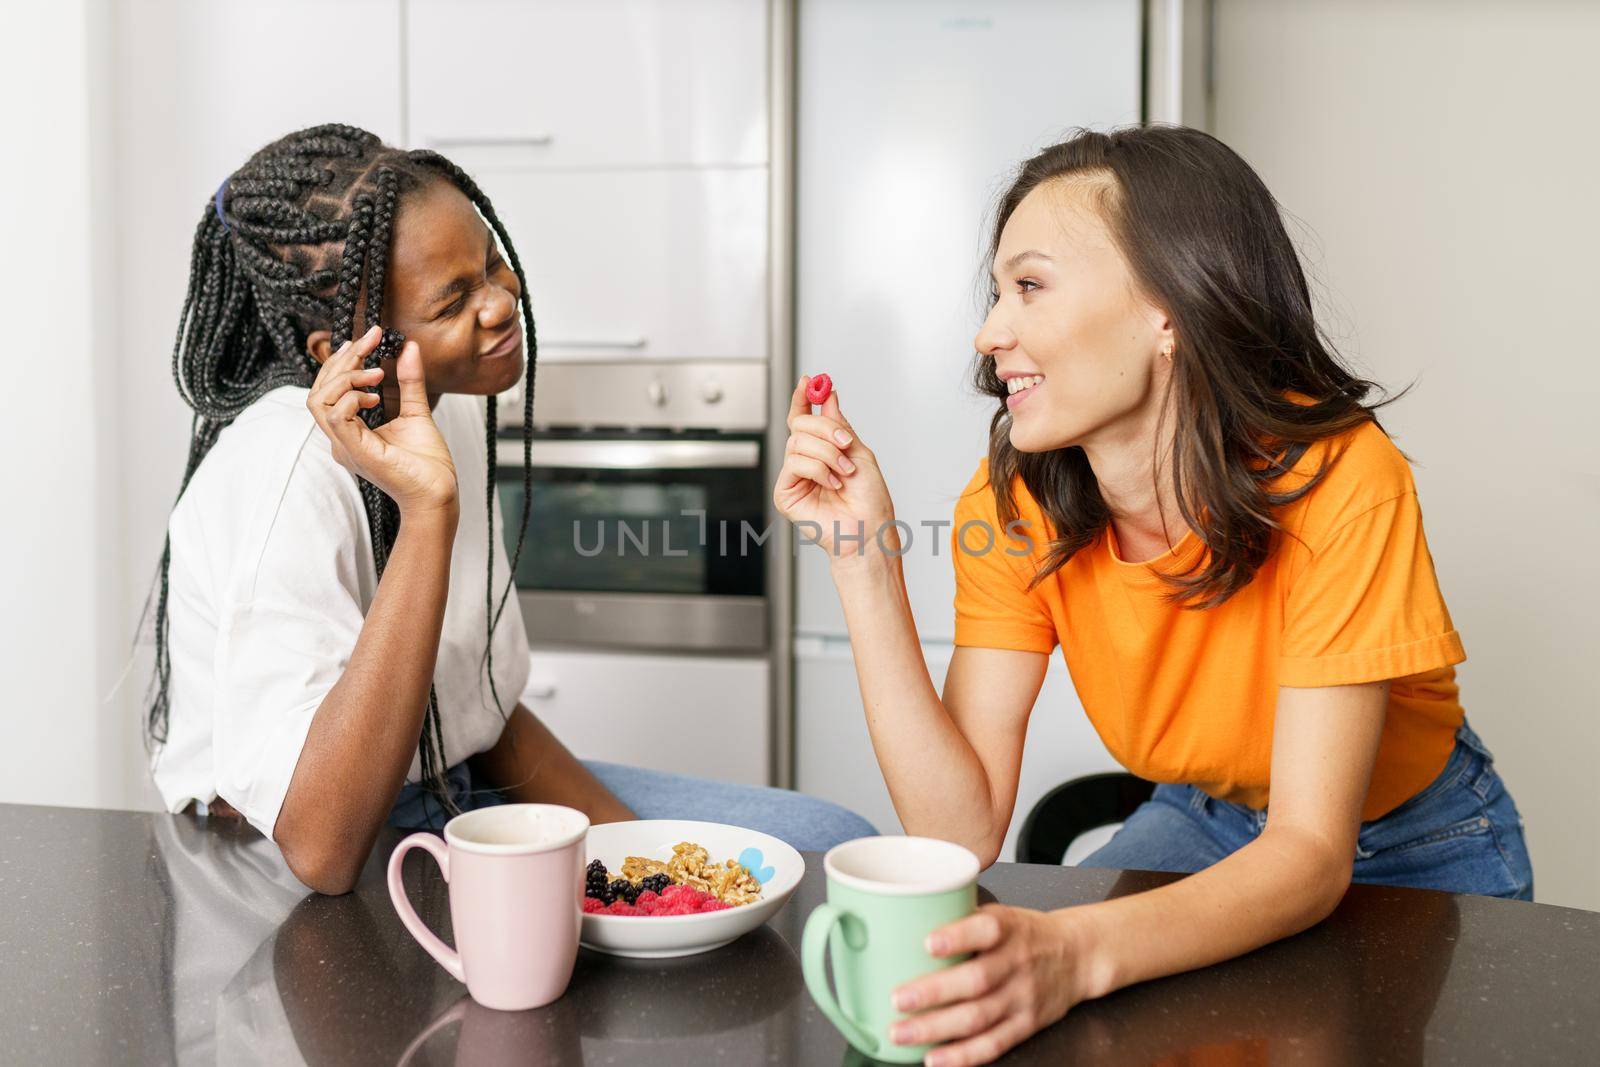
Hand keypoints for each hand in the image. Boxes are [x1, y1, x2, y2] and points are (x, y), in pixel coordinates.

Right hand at [307, 326, 458, 515]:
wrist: (439, 493)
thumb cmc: (427, 462)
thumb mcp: (416, 411)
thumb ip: (409, 381)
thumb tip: (409, 346)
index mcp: (350, 430)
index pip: (328, 389)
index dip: (344, 359)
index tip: (370, 338)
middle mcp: (341, 438)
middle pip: (318, 389)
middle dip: (342, 360)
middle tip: (370, 342)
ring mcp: (345, 446)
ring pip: (318, 400)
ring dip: (345, 377)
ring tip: (376, 374)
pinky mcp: (355, 451)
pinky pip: (336, 415)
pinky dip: (351, 396)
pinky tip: (374, 396)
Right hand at [772, 375, 895, 560]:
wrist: (869, 529)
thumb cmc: (869, 500)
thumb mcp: (859, 452)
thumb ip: (839, 424)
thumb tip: (829, 396)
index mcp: (822, 451)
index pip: (805, 419)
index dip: (804, 398)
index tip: (810, 381)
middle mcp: (806, 462)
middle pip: (799, 425)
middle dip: (824, 428)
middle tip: (845, 442)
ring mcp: (794, 477)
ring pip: (798, 442)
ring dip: (828, 454)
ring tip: (845, 472)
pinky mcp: (786, 493)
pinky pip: (795, 464)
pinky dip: (819, 470)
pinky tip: (833, 484)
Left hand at [889, 904, 1092, 1066]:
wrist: (1077, 956)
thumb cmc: (1025, 933)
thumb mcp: (1001, 914)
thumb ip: (962, 919)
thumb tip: (905, 921)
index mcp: (1008, 929)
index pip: (986, 930)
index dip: (957, 937)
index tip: (928, 943)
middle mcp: (1016, 963)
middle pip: (976, 981)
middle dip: (933, 993)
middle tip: (897, 998)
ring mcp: (1022, 997)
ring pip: (978, 1017)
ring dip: (937, 1028)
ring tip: (901, 1033)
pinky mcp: (1025, 1025)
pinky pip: (993, 1044)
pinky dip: (963, 1056)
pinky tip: (935, 1059)